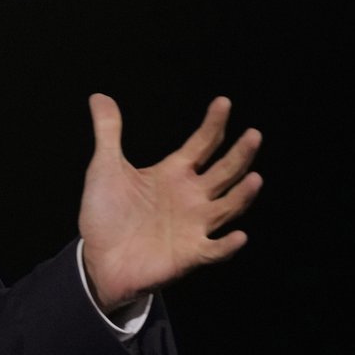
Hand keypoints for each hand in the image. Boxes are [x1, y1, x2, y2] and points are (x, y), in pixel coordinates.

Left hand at [79, 94, 261, 310]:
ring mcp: (194, 225)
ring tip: (255, 178)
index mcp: (173, 174)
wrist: (98, 258)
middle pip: (223, 172)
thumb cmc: (106, 213)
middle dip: (239, 155)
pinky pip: (215, 250)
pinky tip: (239, 236)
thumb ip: (108, 133)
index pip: (201, 145)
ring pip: (227, 207)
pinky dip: (228, 245)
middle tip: (254, 134)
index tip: (223, 102)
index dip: (213, 124)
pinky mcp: (190, 254)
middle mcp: (190, 197)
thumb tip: (99, 96)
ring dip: (242, 195)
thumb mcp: (104, 168)